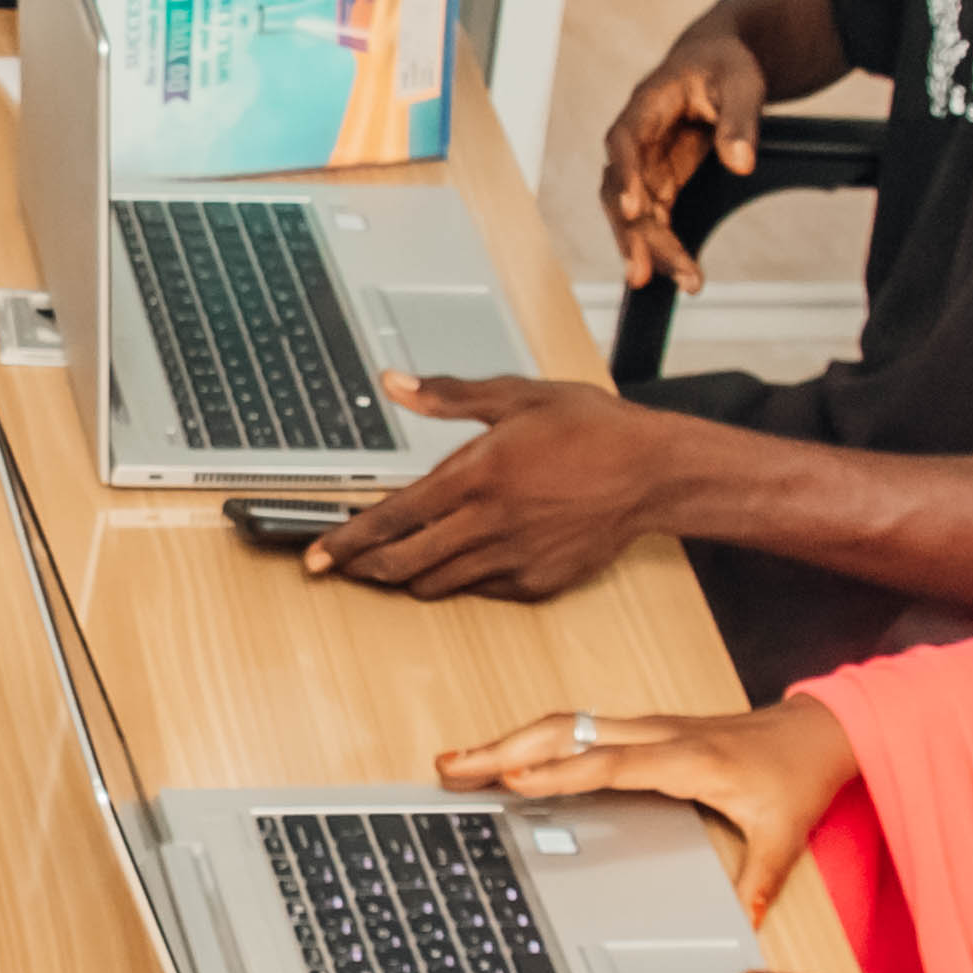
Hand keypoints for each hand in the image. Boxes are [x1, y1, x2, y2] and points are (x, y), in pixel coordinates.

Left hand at [307, 375, 684, 601]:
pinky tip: (459, 558)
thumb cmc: (591, 428)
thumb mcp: (516, 396)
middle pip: (404, 565)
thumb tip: (394, 383)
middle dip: (364, 568)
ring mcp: (514, 559)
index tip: (317, 555)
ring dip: (408, 576)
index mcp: (477, 475)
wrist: (655, 472)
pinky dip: (459, 579)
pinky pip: (480, 590)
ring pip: (438, 584)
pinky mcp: (537, 582)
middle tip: (342, 565)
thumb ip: (447, 395)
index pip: (392, 518)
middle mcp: (489, 524)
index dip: (347, 541)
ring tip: (393, 563)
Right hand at [435, 691, 858, 892]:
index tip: (513, 778)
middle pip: (569, 732)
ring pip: (565, 724)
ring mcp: (646, 727)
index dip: (560, 770)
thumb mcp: (784, 833)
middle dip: (505, 747)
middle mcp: (659, 734)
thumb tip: (745, 925)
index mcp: (689, 758)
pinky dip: (533, 739)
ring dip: (509, 739)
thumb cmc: (795, 775)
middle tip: (452, 767)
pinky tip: (504, 757)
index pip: (611, 763)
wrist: (814, 731)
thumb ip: (760, 880)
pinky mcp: (641, 730)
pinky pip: (578, 728)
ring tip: (457, 762)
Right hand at [604, 21, 777, 290]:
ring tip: (681, 281)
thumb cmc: (725, 64)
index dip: (625, 174)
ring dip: (649, 247)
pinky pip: (655, 217)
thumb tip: (740, 163)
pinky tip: (683, 271)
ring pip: (634, 211)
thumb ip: (740, 120)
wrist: (718, 61)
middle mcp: (637, 139)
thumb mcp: (742, 82)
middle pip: (621, 188)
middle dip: (632, 232)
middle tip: (647, 271)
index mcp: (648, 104)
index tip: (633, 208)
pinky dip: (666, 244)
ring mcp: (645, 163)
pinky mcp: (660, 180)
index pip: (624, 141)